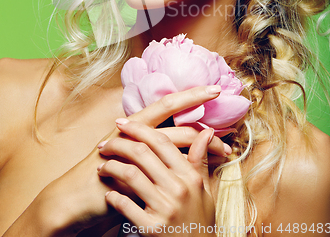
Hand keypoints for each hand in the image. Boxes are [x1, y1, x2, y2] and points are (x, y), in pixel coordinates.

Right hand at [22, 86, 227, 235]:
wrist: (76, 198)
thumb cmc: (107, 173)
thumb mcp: (136, 155)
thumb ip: (159, 144)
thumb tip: (188, 137)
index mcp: (137, 123)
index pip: (168, 102)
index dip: (191, 93)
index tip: (215, 88)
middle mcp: (133, 130)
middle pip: (174, 119)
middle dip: (203, 121)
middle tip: (227, 132)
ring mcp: (129, 150)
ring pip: (170, 142)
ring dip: (198, 147)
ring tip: (222, 153)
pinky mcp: (125, 171)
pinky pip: (158, 170)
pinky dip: (179, 173)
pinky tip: (194, 178)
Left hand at [98, 120, 215, 236]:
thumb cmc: (199, 220)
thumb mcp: (204, 190)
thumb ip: (199, 160)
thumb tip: (205, 131)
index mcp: (189, 176)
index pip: (161, 142)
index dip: (139, 129)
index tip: (122, 123)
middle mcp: (178, 189)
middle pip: (142, 153)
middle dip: (118, 144)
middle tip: (105, 144)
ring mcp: (164, 209)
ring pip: (130, 175)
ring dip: (111, 167)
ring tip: (102, 166)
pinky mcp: (151, 229)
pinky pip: (125, 205)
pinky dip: (113, 196)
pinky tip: (109, 193)